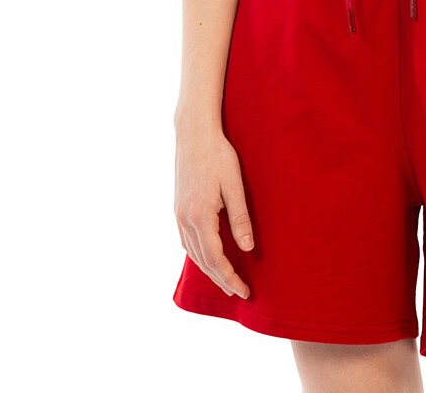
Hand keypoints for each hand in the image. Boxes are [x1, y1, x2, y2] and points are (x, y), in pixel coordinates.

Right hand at [174, 124, 253, 298]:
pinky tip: (208, 257)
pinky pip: (186, 241)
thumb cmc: (219, 155)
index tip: (244, 291)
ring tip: (226, 280)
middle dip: (220, 279)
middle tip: (239, 292)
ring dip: (209, 270)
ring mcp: (178, 214)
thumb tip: (247, 248)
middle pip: (202, 261)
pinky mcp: (178, 208)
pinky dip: (198, 255)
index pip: (215, 259)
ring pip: (192, 253)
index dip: (229, 277)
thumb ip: (240, 218)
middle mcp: (184, 219)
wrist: (194, 133)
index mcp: (200, 215)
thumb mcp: (234, 184)